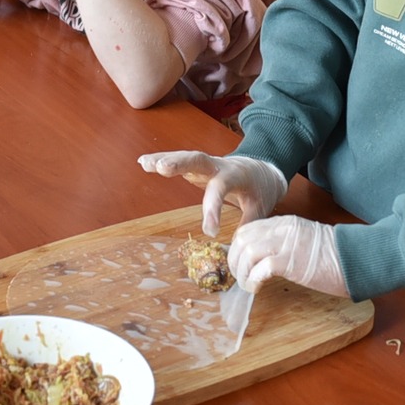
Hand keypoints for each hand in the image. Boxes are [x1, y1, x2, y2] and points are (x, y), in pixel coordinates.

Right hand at [137, 151, 287, 235]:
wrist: (261, 169)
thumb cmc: (260, 190)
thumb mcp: (261, 206)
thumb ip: (248, 223)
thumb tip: (237, 246)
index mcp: (236, 175)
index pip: (221, 189)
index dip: (213, 208)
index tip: (209, 231)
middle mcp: (218, 165)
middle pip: (198, 159)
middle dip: (180, 162)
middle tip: (162, 168)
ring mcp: (205, 164)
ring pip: (184, 157)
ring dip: (164, 160)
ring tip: (145, 164)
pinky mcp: (196, 166)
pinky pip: (178, 161)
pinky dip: (161, 160)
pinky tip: (143, 162)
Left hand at [228, 217, 347, 296]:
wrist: (356, 258)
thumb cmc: (335, 255)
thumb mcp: (305, 240)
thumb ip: (285, 242)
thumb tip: (264, 259)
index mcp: (285, 223)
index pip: (248, 229)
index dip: (237, 247)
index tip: (239, 263)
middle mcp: (282, 229)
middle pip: (242, 239)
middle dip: (234, 260)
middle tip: (240, 276)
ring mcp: (286, 244)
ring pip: (247, 252)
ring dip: (242, 272)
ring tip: (247, 285)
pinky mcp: (291, 262)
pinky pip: (260, 269)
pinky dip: (253, 280)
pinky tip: (256, 288)